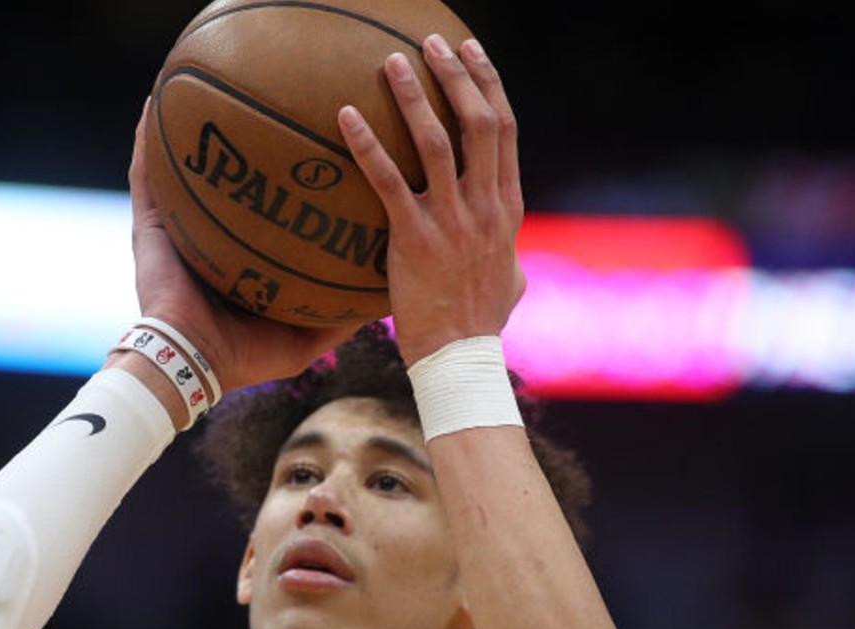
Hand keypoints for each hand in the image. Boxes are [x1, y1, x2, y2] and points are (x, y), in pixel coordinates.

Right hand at [128, 101, 354, 391]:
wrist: (191, 365)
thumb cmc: (246, 356)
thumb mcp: (309, 337)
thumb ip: (344, 315)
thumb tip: (388, 291)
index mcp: (246, 255)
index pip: (270, 205)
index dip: (291, 172)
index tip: (321, 136)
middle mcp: (213, 233)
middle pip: (232, 173)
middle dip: (247, 135)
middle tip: (273, 93)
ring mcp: (179, 226)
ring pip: (185, 163)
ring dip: (191, 123)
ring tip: (208, 77)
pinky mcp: (149, 226)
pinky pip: (145, 173)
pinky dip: (147, 137)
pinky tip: (156, 101)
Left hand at [337, 35, 525, 362]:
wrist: (460, 359)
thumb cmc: (480, 325)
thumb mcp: (510, 281)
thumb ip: (508, 253)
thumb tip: (509, 250)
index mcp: (507, 208)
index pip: (504, 130)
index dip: (489, 85)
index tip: (472, 52)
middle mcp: (486, 206)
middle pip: (478, 122)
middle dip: (457, 75)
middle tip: (431, 42)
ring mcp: (453, 222)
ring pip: (437, 142)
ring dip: (415, 96)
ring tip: (391, 61)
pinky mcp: (415, 240)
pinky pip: (387, 182)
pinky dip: (366, 145)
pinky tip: (345, 116)